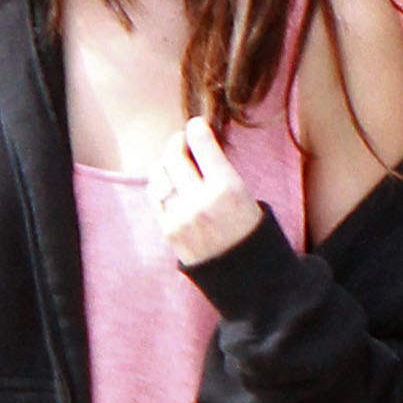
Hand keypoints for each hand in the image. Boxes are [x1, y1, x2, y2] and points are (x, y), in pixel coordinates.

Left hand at [152, 117, 262, 266]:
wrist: (244, 276)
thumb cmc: (248, 230)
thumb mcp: (246, 194)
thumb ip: (219, 169)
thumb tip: (195, 141)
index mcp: (228, 188)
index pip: (201, 143)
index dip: (195, 128)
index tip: (195, 125)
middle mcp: (201, 201)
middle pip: (174, 156)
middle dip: (176, 143)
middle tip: (181, 141)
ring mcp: (181, 217)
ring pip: (159, 174)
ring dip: (165, 164)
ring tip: (174, 165)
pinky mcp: (168, 230)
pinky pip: (154, 196)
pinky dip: (160, 186)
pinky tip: (171, 186)